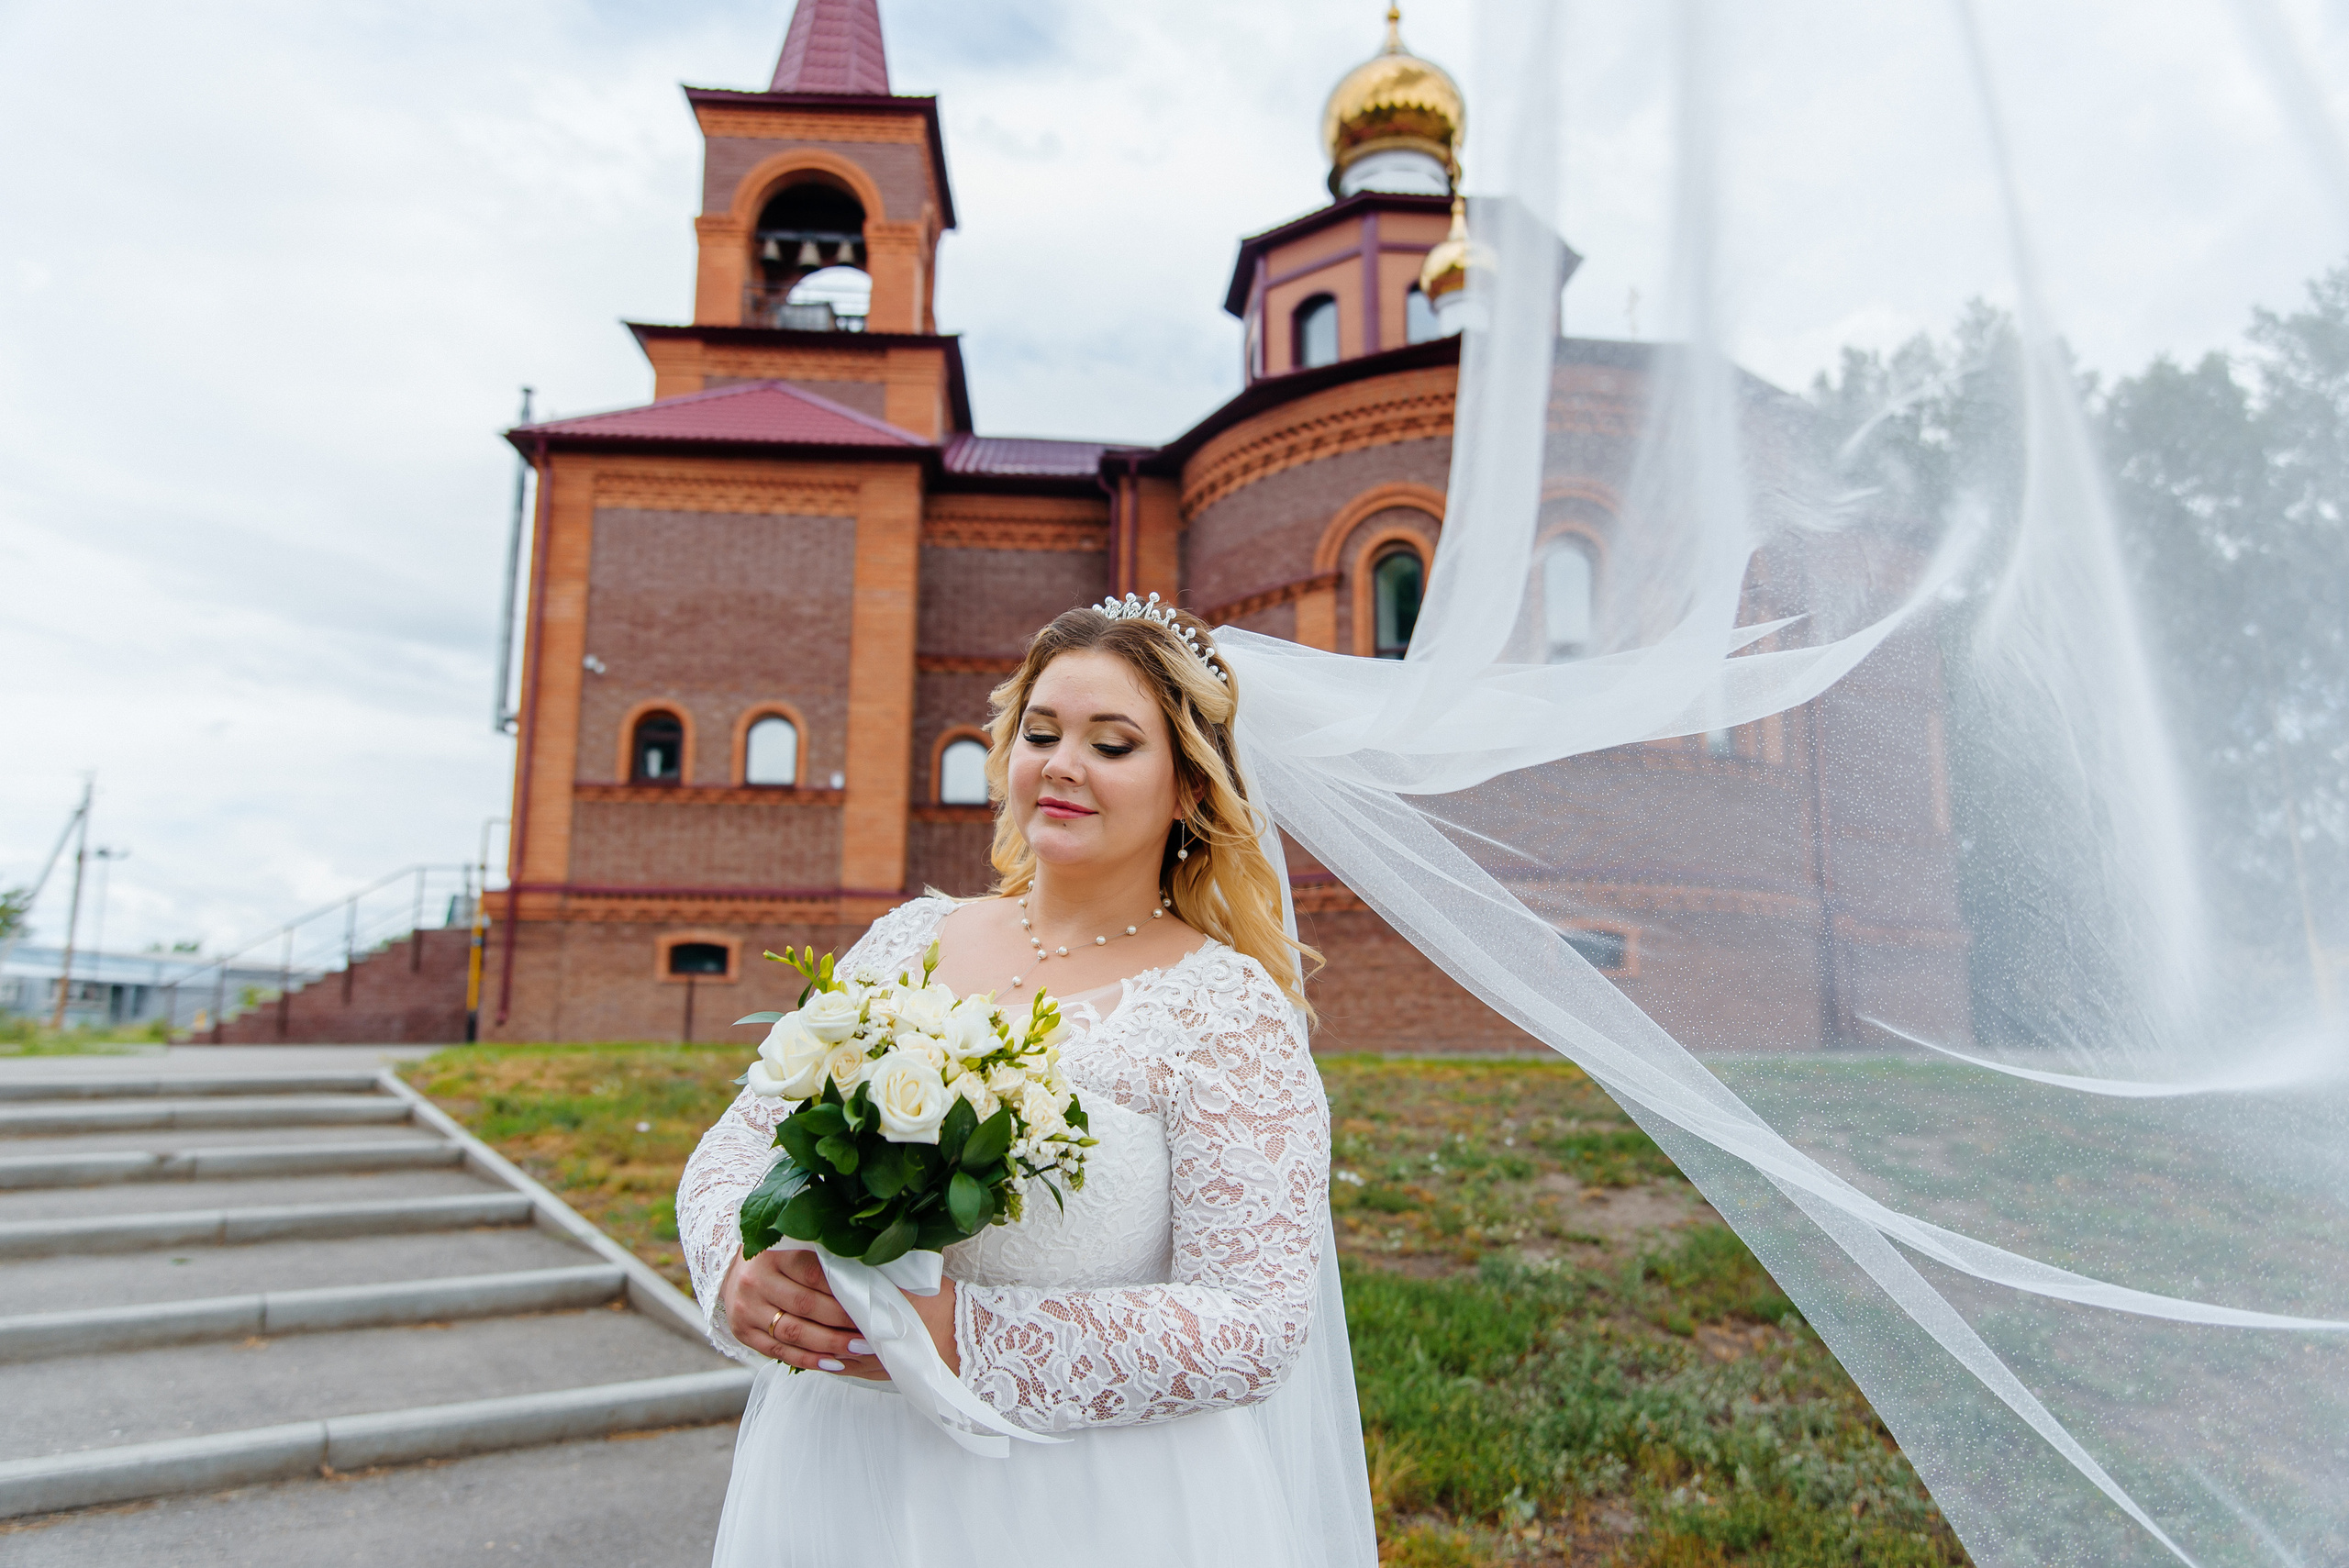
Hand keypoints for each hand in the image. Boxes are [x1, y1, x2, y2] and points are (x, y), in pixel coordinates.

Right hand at [721, 1248, 881, 1376]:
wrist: (731, 1272)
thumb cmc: (775, 1260)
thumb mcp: (793, 1249)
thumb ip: (823, 1261)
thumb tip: (868, 1279)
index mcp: (772, 1254)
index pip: (813, 1274)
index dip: (843, 1291)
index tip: (869, 1303)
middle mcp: (755, 1281)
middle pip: (805, 1305)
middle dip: (841, 1321)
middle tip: (870, 1331)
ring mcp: (746, 1309)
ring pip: (793, 1332)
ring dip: (829, 1345)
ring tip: (858, 1349)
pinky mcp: (743, 1333)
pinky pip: (779, 1352)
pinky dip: (808, 1359)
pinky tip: (832, 1363)